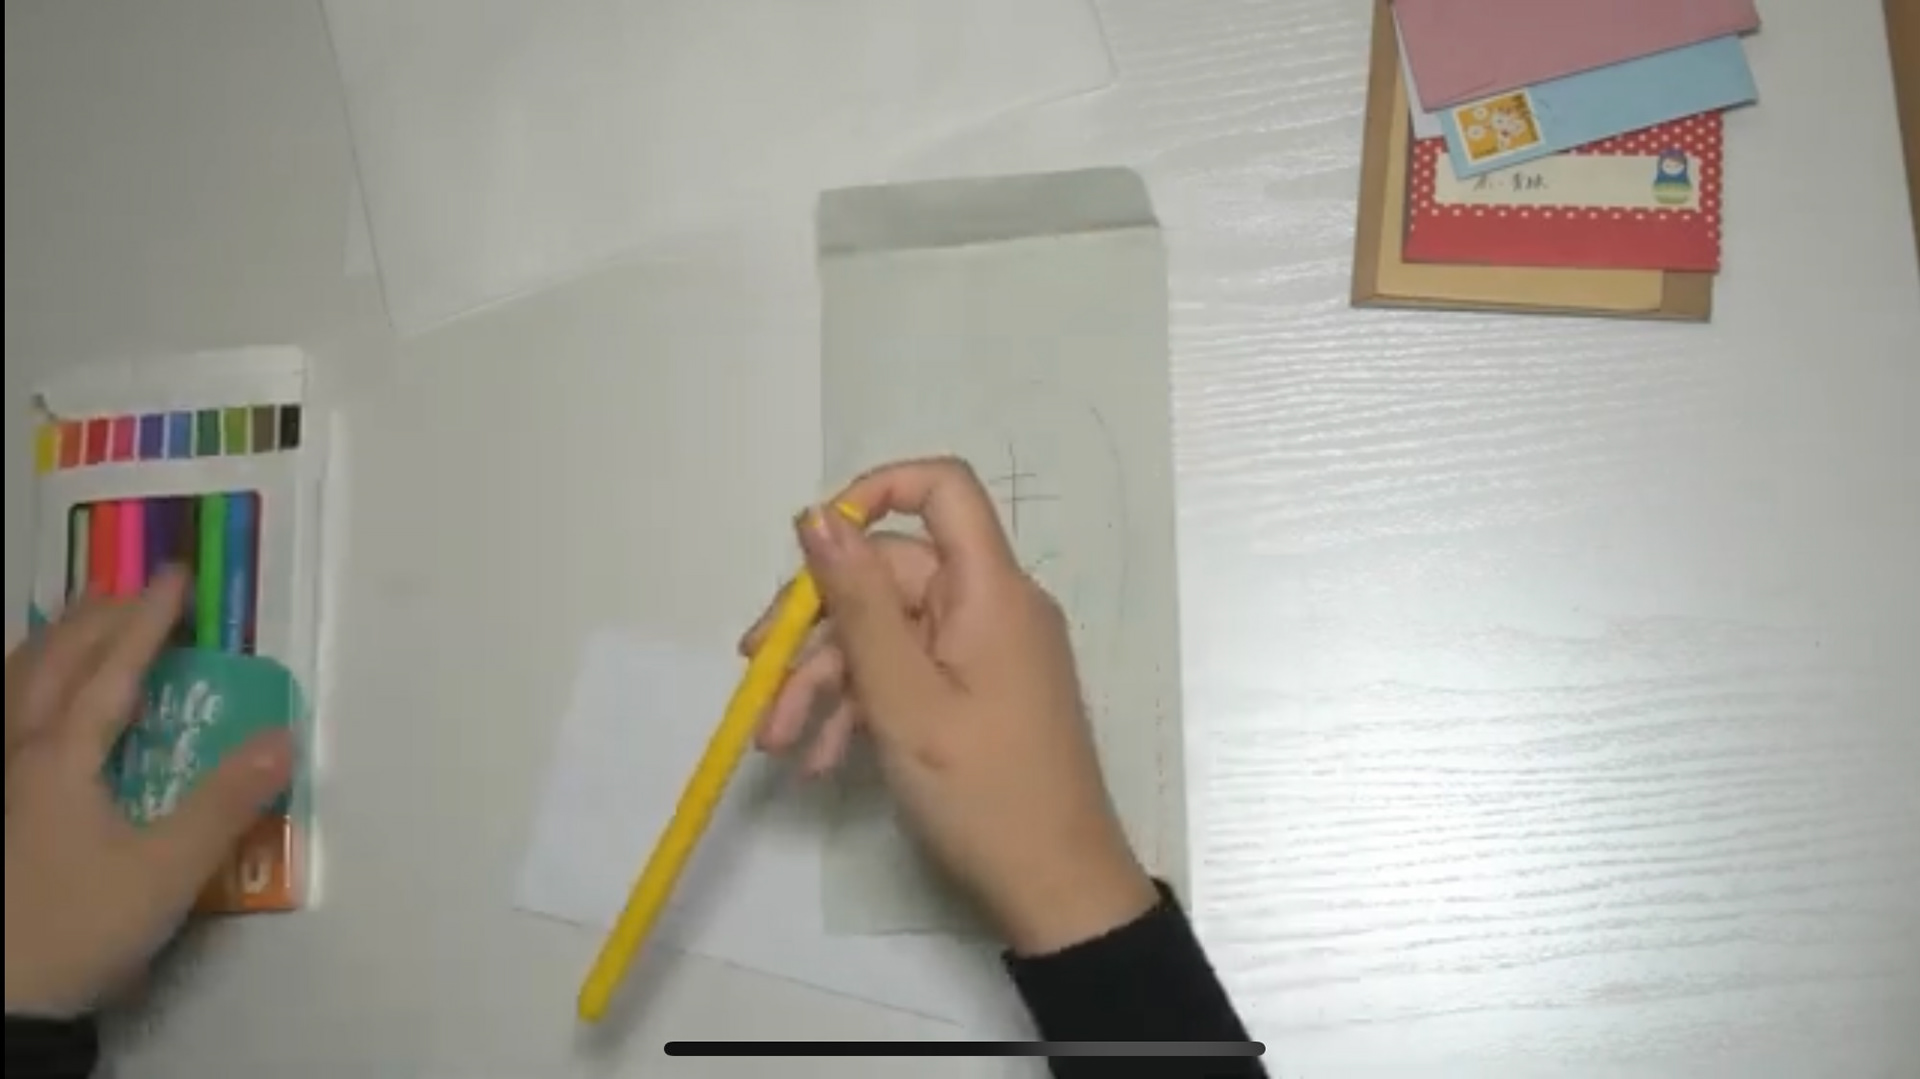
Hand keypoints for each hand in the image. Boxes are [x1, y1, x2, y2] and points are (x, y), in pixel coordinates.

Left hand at [4, 568, 292, 1016]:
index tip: (176, 576)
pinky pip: (4, 721)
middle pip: (50, 664)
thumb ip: (226, 803)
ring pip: (12, 688)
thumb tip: (283, 737)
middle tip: (129, 588)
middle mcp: (16, 753)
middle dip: (92, 619)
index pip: (112, 669)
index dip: (148, 620)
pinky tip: (31, 705)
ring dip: (49, 646)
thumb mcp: (167, 872)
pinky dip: (22, 689)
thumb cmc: (77, 928)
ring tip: (75, 623)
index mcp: (60, 757)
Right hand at [743, 458, 1156, 955]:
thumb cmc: (982, 790)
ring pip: (887, 635)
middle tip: (756, 680)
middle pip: (889, 576)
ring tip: (778, 743)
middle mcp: (991, 606)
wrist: (1054, 888)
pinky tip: (820, 759)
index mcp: (989, 589)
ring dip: (826, 682)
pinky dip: (862, 708)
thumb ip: (856, 601)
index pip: (942, 489)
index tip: (811, 545)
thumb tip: (816, 513)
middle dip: (817, 629)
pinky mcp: (977, 695)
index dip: (874, 494)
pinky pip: (908, 676)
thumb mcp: (902, 696)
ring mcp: (985, 652)